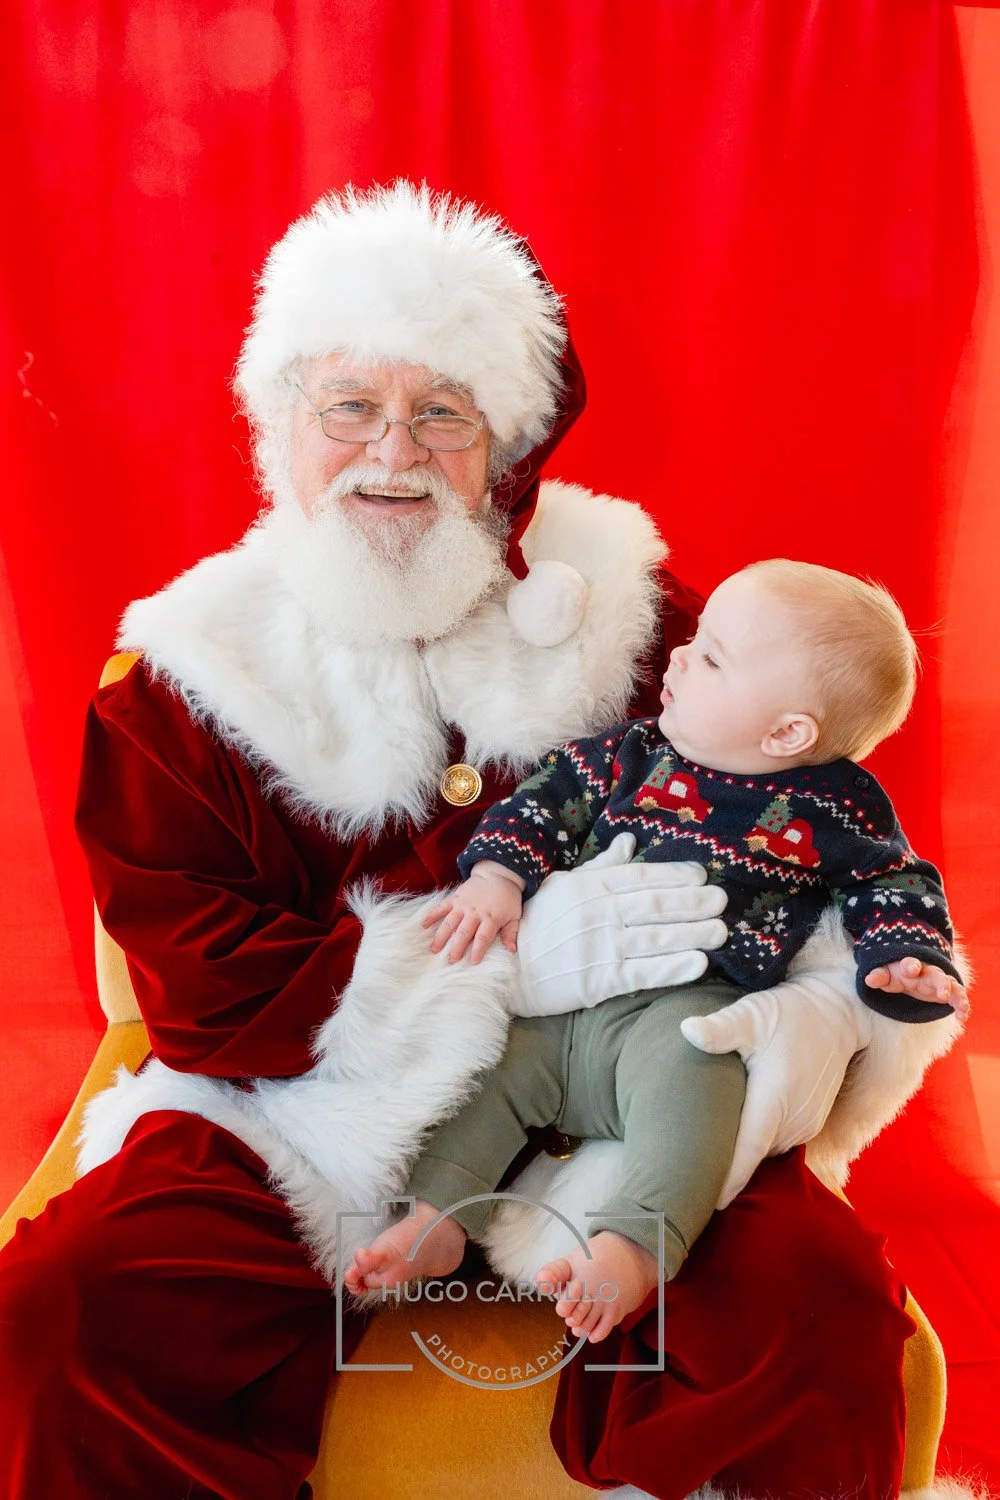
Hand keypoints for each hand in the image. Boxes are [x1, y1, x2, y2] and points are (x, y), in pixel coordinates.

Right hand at [423, 867, 522, 963]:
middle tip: (451, 961)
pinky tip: (424, 925)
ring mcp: (463, 904)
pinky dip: (432, 915)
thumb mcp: (514, 916)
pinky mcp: (455, 898)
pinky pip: (442, 907)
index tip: (472, 962)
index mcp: (491, 918)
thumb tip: (512, 951)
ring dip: (442, 936)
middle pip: (464, 932)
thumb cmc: (507, 898)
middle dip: (457, 947)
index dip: (478, 950)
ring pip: (450, 922)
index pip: (483, 937)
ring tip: (434, 949)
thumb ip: (511, 933)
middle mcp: (475, 912)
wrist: (498, 875)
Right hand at [512, 832, 728, 1017]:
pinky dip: (673, 968)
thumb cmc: (535, 924)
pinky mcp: (600, 981)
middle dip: (694, 903)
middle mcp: (599, 913)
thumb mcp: (562, 885)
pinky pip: (645, 973)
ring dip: (694, 934)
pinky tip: (698, 963)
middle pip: (657, 905)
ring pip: (657, 938)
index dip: (676, 875)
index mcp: (590, 886)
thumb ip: (600, 866)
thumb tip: (630, 843)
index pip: (642, 877)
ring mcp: (601, 947)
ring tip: (720, 931)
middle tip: (722, 900)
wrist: (505, 969)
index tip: (702, 876)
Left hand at [680, 963, 871, 1206]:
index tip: (700, 1202)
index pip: (746, 1153)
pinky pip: (775, 1143)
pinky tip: (734, 1131)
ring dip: (741, 1152)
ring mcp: (804, 1126)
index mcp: (775, 1100)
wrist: (836, 1014)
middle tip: (685, 1171)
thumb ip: (721, 1028)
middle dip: (723, 1165)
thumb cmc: (789, 1014)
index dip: (724, 1180)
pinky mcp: (809, 1125)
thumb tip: (687, 1030)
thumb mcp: (751, 1015)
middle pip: (751, 1156)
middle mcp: (793, 1122)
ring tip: (703, 1154)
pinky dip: (756, 1141)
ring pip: (762, 1151)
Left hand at [866, 957, 967, 1019]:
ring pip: (951, 985)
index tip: (913, 969)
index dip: (911, 966)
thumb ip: (879, 976)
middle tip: (944, 993)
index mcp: (908, 967)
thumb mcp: (885, 975)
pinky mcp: (947, 992)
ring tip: (960, 1006)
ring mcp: (939, 981)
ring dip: (956, 994)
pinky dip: (961, 1005)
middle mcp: (927, 972)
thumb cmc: (896, 974)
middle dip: (941, 983)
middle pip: (936, 975)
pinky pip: (957, 997)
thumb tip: (869, 979)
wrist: (910, 970)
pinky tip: (962, 1017)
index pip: (910, 964)